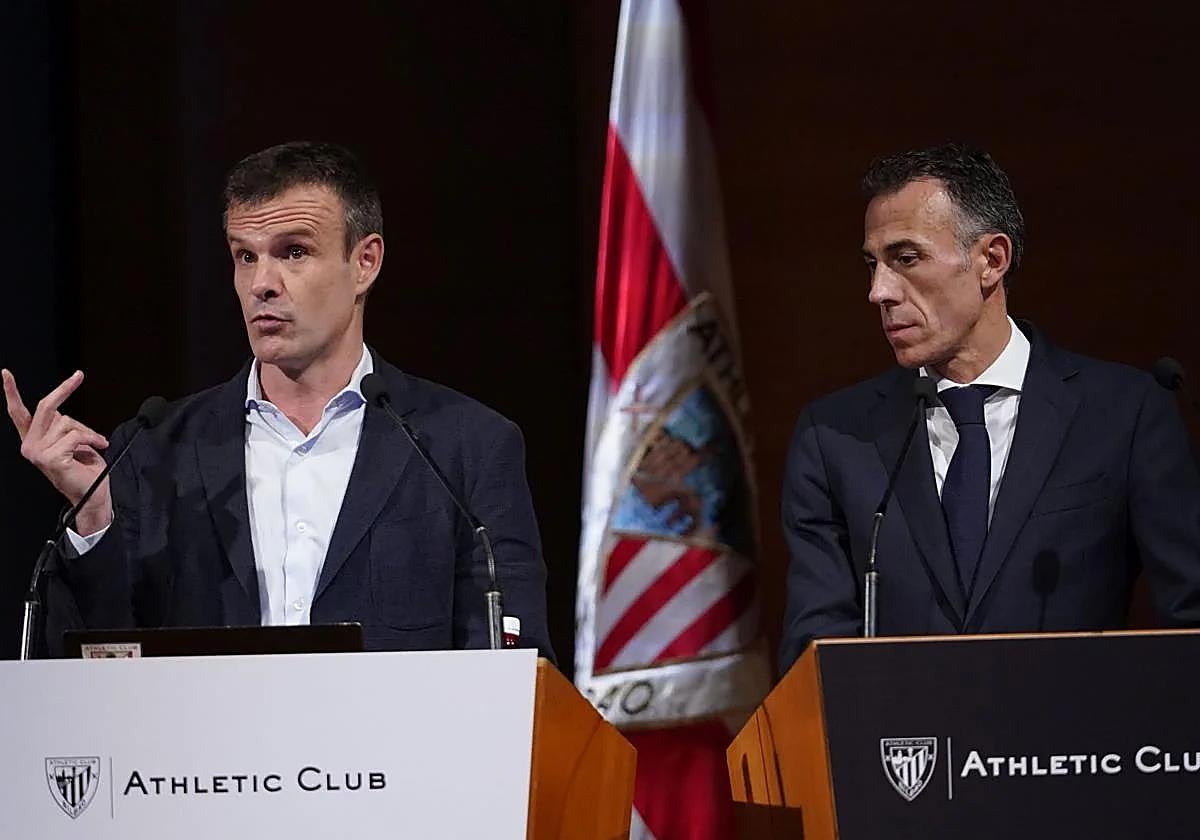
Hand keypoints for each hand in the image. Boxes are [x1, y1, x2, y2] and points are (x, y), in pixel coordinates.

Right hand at [3, 369, 112, 533]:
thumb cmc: (85, 468)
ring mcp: (38, 453)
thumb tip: (60, 411)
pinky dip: (91, 439)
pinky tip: (97, 448)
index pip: (18, 414)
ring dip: (88, 431)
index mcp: (33, 440)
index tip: (5, 373)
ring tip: (96, 444)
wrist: (94, 494)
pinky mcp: (50, 458)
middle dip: (64, 388)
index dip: (11, 392)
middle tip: (78, 375)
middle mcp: (30, 445)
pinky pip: (75, 436)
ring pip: (68, 422)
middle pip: (46, 407)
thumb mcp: (72, 441)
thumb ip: (62, 426)